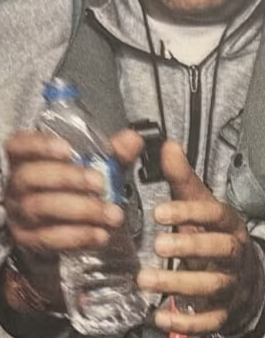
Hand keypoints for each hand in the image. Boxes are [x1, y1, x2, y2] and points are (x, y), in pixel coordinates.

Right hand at [3, 128, 143, 308]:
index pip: (20, 145)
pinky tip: (100, 233)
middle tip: (100, 184)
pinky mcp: (29, 239)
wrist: (60, 222)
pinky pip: (49, 238)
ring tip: (111, 213)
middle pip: (32, 177)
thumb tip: (132, 139)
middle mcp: (18, 184)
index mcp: (29, 158)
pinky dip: (77, 236)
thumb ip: (113, 151)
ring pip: (41, 208)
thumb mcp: (96, 163)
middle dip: (69, 179)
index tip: (68, 150)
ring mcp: (20, 212)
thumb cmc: (76, 183)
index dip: (40, 145)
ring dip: (80, 211)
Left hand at [138, 141, 264, 336]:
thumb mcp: (200, 204)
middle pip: (220, 249)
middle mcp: (234, 253)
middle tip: (157, 243)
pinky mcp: (223, 312)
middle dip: (190, 246)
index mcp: (230, 223)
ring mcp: (231, 284)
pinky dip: (187, 323)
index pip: (215, 214)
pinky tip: (159, 317)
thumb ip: (182, 179)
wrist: (245, 275)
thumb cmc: (214, 233)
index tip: (160, 211)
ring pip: (211, 285)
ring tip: (145, 279)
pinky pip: (209, 321)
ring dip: (178, 284)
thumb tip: (168, 146)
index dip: (190, 212)